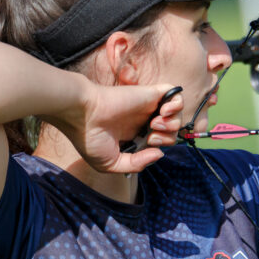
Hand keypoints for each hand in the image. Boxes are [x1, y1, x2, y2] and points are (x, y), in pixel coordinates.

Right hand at [57, 83, 183, 173]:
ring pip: (176, 114)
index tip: (147, 147)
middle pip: (171, 130)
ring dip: (172, 123)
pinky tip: (163, 112)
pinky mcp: (149, 94)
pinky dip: (176, 104)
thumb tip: (160, 154)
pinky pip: (175, 94)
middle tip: (152, 137)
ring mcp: (147, 107)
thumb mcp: (111, 163)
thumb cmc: (90, 139)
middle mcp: (143, 120)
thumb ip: (136, 164)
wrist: (82, 115)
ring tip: (155, 124)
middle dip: (168, 137)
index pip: (160, 141)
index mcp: (134, 135)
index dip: (160, 146)